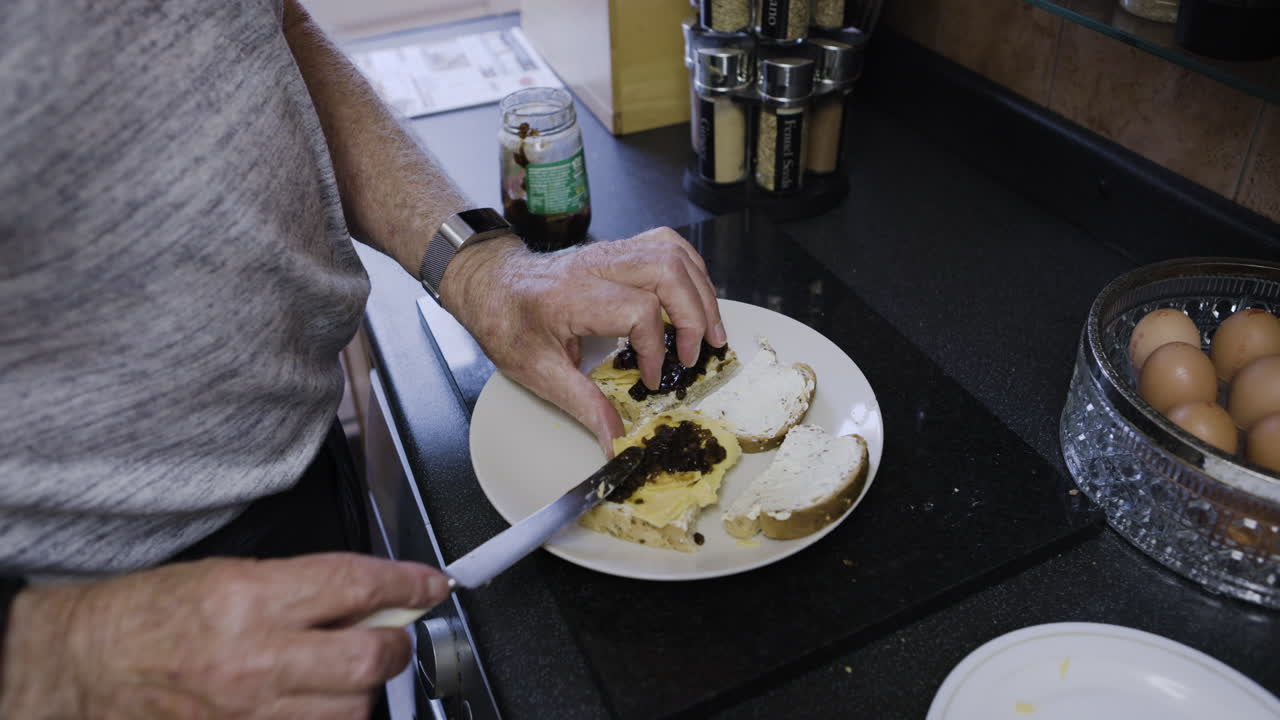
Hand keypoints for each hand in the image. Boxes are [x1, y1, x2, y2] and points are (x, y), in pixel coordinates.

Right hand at [0, 554, 450, 718]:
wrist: (81, 668)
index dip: (409, 584)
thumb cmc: (146, 617)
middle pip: (370, 659)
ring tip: (344, 672)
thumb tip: (368, 595)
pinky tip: (315, 702)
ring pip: (352, 710)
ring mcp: (249, 712)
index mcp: (251, 598)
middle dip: (394, 645)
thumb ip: (303, 587)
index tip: (433, 585)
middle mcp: (256, 659)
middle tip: (391, 634)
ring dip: (362, 689)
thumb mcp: (229, 576)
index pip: (358, 584)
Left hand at [440, 227, 725, 454]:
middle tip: (696, 354)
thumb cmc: (509, 324)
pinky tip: (695, 298)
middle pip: (666, 271)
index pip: (639, 310)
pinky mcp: (618, 250)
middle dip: (694, 314)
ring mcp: (610, 252)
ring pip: (673, 253)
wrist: (490, 285)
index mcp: (575, 296)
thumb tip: (616, 441)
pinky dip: (690, 270)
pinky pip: (666, 245)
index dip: (655, 349)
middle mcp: (597, 266)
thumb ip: (584, 405)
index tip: (648, 379)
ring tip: (710, 330)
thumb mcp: (539, 373)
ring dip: (701, 291)